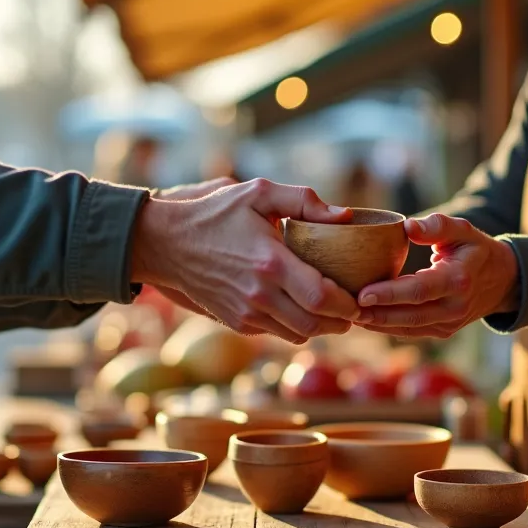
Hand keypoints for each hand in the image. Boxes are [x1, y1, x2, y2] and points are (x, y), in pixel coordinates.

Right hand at [130, 178, 360, 343]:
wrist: (167, 244)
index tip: (360, 295)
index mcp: (271, 263)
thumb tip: (345, 216)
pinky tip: (300, 307)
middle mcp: (260, 294)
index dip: (349, 304)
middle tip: (354, 308)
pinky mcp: (236, 323)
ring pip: (299, 335)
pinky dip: (295, 326)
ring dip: (321, 327)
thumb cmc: (216, 214)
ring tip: (330, 309)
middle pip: (316, 325)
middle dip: (343, 321)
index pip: (322, 298)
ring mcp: (246, 313)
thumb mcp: (258, 193)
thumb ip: (303, 200)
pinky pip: (277, 334)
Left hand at [353, 214, 518, 337]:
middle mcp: (454, 307)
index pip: (419, 290)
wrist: (501, 281)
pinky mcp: (442, 332)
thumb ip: (437, 226)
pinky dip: (386, 327)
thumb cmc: (475, 249)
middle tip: (345, 308)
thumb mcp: (463, 230)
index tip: (362, 294)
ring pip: (407, 328)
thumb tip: (408, 227)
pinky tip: (364, 319)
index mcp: (458, 280)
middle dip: (376, 314)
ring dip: (377, 324)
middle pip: (409, 315)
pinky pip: (411, 332)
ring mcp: (449, 324)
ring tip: (348, 315)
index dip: (390, 294)